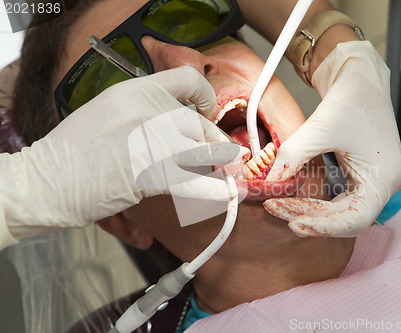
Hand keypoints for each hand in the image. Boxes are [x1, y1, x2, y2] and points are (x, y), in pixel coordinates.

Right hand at [0, 66, 247, 244]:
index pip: (185, 78)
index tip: (208, 108)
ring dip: (223, 165)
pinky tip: (227, 195)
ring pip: (203, 152)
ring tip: (236, 173)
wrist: (47, 181)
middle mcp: (146, 110)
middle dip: (214, 144)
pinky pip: (195, 182)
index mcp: (134, 91)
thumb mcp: (108, 113)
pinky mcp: (151, 173)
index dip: (205, 93)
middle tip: (227, 157)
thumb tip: (180, 125)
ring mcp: (150, 141)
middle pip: (198, 124)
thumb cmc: (76, 152)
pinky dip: (214, 192)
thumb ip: (143, 113)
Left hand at [264, 41, 400, 236]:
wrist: (360, 78)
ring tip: (279, 204)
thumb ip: (291, 158)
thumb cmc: (349, 98)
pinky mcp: (362, 176)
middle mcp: (385, 184)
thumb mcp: (318, 129)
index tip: (293, 223)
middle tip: (275, 208)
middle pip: (346, 218)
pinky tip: (294, 197)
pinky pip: (339, 199)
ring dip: (310, 210)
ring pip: (340, 211)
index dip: (323, 227)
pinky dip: (317, 201)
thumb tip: (268, 185)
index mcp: (385, 176)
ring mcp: (374, 181)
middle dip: (309, 216)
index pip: (356, 220)